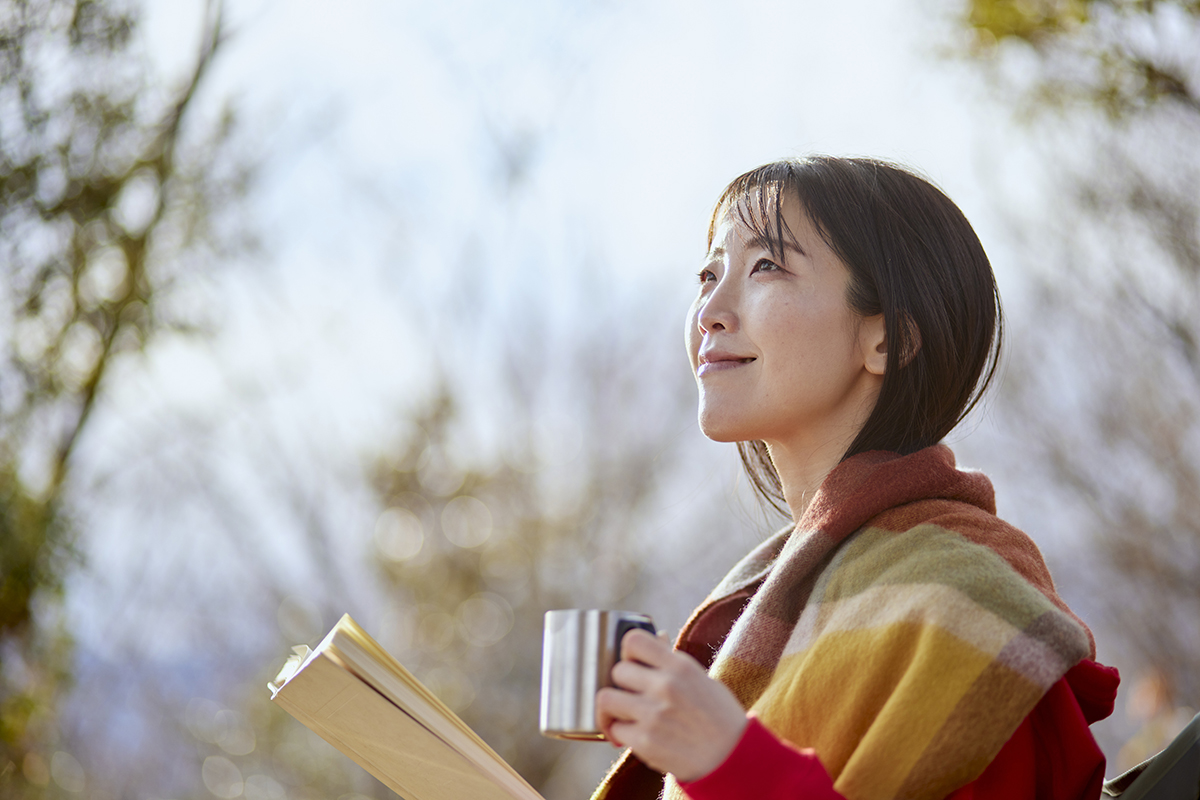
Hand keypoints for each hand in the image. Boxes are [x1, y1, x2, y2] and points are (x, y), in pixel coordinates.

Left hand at [594, 629, 747, 782]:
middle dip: (622, 685)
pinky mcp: (645, 741)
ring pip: (606, 699)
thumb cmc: (718, 716)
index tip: (633, 666)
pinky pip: (615, 729)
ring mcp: (654, 714)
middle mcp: (665, 686)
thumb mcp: (701, 679)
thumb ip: (673, 660)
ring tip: (623, 717)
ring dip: (612, 709)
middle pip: (617, 670)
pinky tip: (632, 736)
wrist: (731, 758)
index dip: (627, 653)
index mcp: (679, 666)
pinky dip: (619, 734)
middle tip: (631, 697)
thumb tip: (657, 635)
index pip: (633, 640)